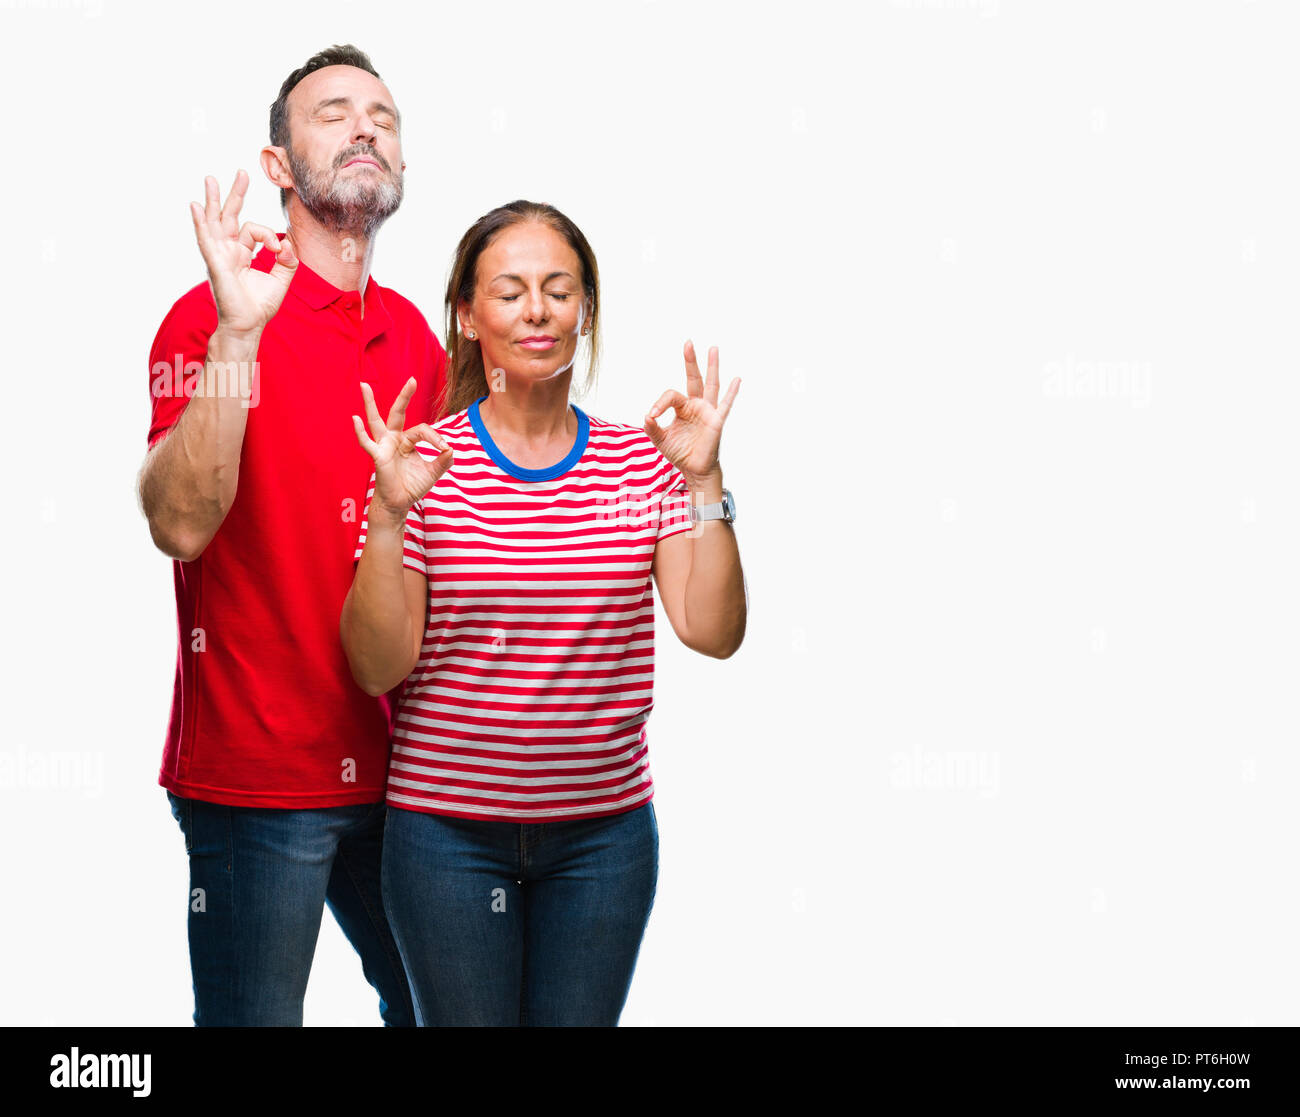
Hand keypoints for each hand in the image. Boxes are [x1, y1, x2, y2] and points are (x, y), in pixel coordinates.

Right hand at [189, 170, 297, 334]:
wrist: (248, 326)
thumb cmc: (259, 306)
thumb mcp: (281, 280)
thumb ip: (287, 261)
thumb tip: (289, 245)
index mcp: (242, 253)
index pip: (254, 230)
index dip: (270, 236)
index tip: (280, 250)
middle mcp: (228, 251)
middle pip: (229, 216)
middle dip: (235, 194)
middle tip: (242, 172)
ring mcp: (219, 255)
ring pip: (214, 222)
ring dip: (213, 200)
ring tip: (210, 179)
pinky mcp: (215, 263)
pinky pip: (206, 239)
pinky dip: (201, 223)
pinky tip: (195, 207)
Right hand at [352, 378, 452, 520]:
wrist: (400, 503)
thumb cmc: (412, 485)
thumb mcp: (433, 472)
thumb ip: (443, 461)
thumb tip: (451, 450)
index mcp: (407, 440)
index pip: (423, 430)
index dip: (436, 437)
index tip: (445, 449)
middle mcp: (394, 439)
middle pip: (398, 412)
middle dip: (404, 396)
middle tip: (412, 380)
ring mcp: (384, 446)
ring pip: (376, 421)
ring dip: (370, 403)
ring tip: (364, 386)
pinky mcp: (377, 456)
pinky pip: (367, 443)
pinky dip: (360, 432)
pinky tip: (355, 419)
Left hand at [644, 341, 739, 486]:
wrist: (694, 469)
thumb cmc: (680, 452)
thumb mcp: (660, 440)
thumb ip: (652, 428)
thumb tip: (647, 416)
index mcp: (683, 407)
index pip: (671, 395)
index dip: (659, 404)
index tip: (652, 416)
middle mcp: (696, 405)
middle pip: (694, 378)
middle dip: (690, 361)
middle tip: (688, 343)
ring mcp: (708, 411)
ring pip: (711, 385)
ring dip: (712, 367)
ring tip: (713, 348)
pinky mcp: (717, 421)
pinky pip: (725, 404)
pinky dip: (732, 392)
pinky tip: (737, 379)